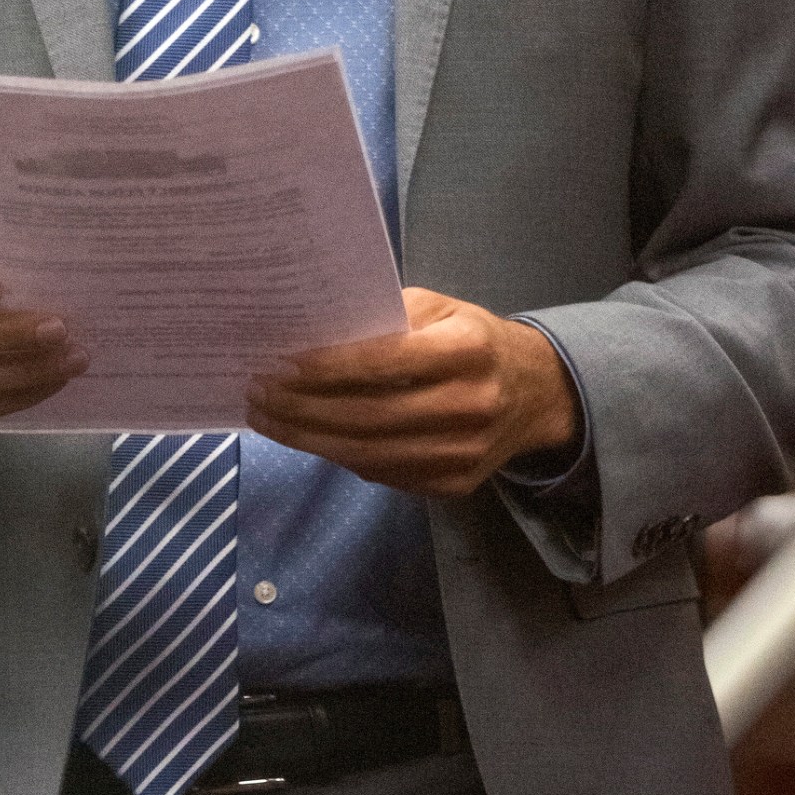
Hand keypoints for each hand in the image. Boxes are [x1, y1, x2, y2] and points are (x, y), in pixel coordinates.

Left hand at [246, 288, 581, 497]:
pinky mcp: (455, 484)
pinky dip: (338, 456)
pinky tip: (307, 437)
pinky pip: (383, 474)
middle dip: (302, 407)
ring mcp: (464, 453)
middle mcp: (470, 404)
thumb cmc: (474, 340)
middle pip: (368, 415)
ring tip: (268, 419)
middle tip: (258, 393)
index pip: (385, 361)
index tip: (279, 363)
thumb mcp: (440, 309)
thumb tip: (313, 335)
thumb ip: (386, 319)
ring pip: (369, 454)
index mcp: (468, 349)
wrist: (536, 394)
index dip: (327, 366)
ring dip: (308, 438)